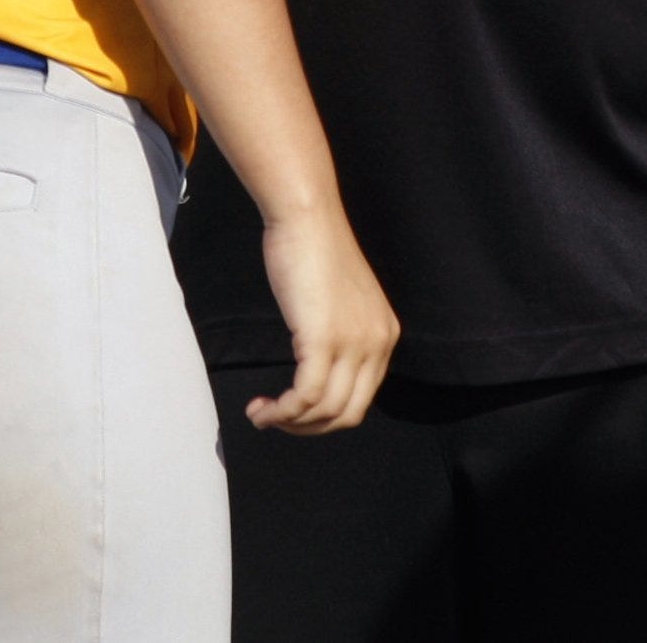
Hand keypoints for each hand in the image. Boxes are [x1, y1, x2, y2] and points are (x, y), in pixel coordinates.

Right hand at [249, 207, 399, 434]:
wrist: (306, 218)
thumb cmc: (313, 251)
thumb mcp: (339, 301)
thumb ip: (340, 335)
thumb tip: (317, 371)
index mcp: (385, 335)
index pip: (362, 398)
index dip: (326, 415)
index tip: (294, 410)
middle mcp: (377, 343)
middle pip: (348, 414)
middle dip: (309, 428)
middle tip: (276, 420)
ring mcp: (353, 343)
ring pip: (325, 412)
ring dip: (289, 422)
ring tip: (261, 414)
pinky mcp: (323, 339)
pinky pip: (305, 397)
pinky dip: (281, 412)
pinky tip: (261, 408)